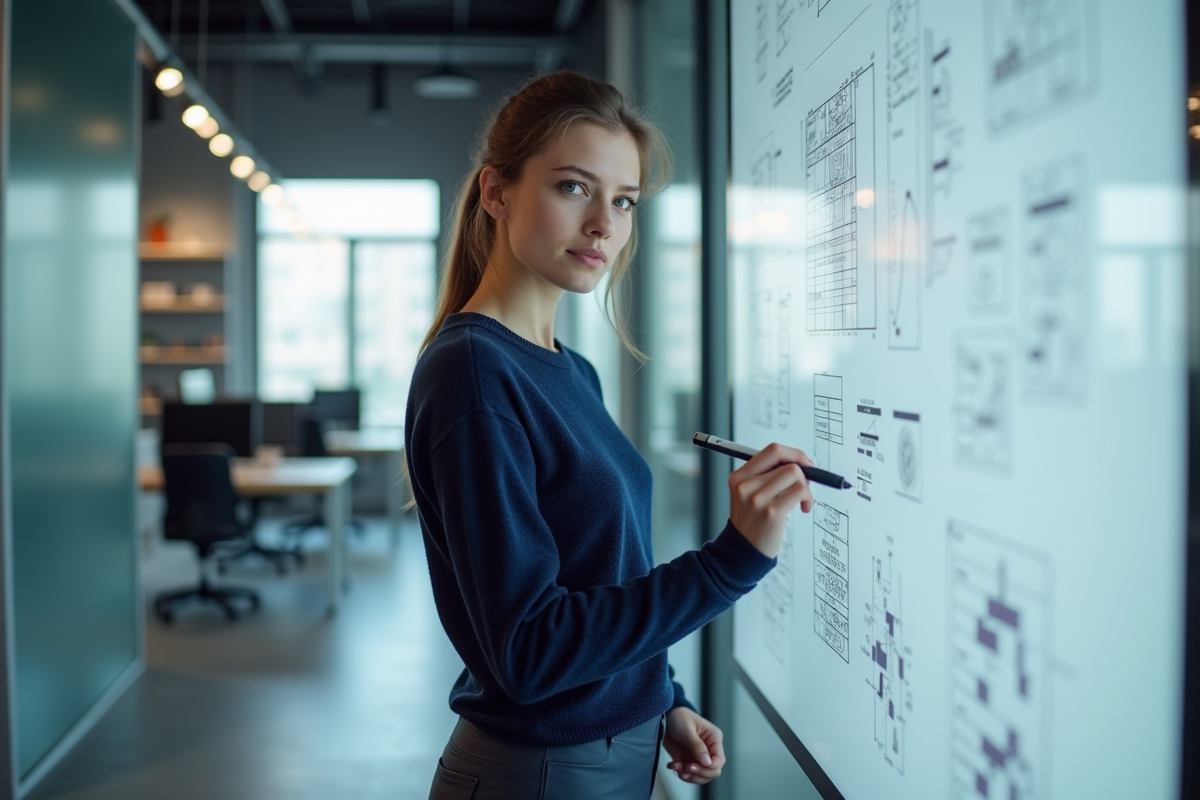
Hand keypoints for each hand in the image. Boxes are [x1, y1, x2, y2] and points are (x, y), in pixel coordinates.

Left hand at [663, 707, 724, 785]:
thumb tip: (708, 763)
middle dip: (699, 774)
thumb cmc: (679, 717)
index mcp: (714, 739)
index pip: (719, 760)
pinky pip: (688, 774)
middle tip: (686, 768)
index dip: (710, 767)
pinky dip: (680, 773)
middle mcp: (709, 750)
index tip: (693, 766)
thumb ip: (697, 746)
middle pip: (712, 771)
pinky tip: (672, 765)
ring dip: (689, 776)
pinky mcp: (688, 760)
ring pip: (701, 776)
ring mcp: (698, 757)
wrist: (665, 717)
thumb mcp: (688, 730)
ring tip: (677, 767)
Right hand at [728, 442, 814, 557]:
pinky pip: (800, 491)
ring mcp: (757, 499)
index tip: (804, 462)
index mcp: (739, 477)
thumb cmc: (751, 522)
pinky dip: (808, 498)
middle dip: (803, 474)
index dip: (793, 453)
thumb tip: (798, 462)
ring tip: (802, 501)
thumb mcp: (748, 494)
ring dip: (806, 487)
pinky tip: (804, 507)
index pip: (772, 451)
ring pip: (795, 475)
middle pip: (787, 463)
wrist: (743, 550)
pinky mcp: (771, 513)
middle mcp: (745, 486)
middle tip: (803, 487)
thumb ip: (767, 476)